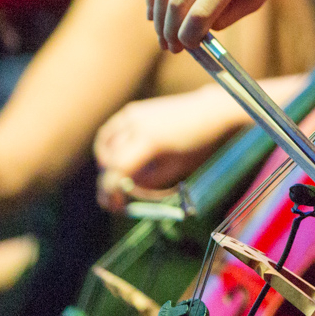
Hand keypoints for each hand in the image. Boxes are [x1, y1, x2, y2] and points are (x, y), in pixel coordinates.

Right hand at [94, 91, 238, 211]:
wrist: (210, 112)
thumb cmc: (198, 143)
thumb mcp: (176, 169)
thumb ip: (148, 181)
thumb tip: (123, 191)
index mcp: (150, 140)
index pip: (118, 169)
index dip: (111, 190)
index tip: (114, 205)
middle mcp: (136, 123)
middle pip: (109, 159)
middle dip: (108, 181)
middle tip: (114, 198)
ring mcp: (132, 113)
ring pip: (104, 144)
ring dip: (107, 164)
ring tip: (120, 177)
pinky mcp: (132, 109)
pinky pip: (110, 131)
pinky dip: (108, 147)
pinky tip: (118, 158)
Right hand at [147, 0, 309, 51]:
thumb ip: (226, 17)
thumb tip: (193, 33)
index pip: (198, 16)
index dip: (188, 38)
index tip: (186, 49)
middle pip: (176, 4)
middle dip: (169, 31)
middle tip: (169, 47)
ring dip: (158, 15)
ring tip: (162, 33)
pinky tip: (156, 9)